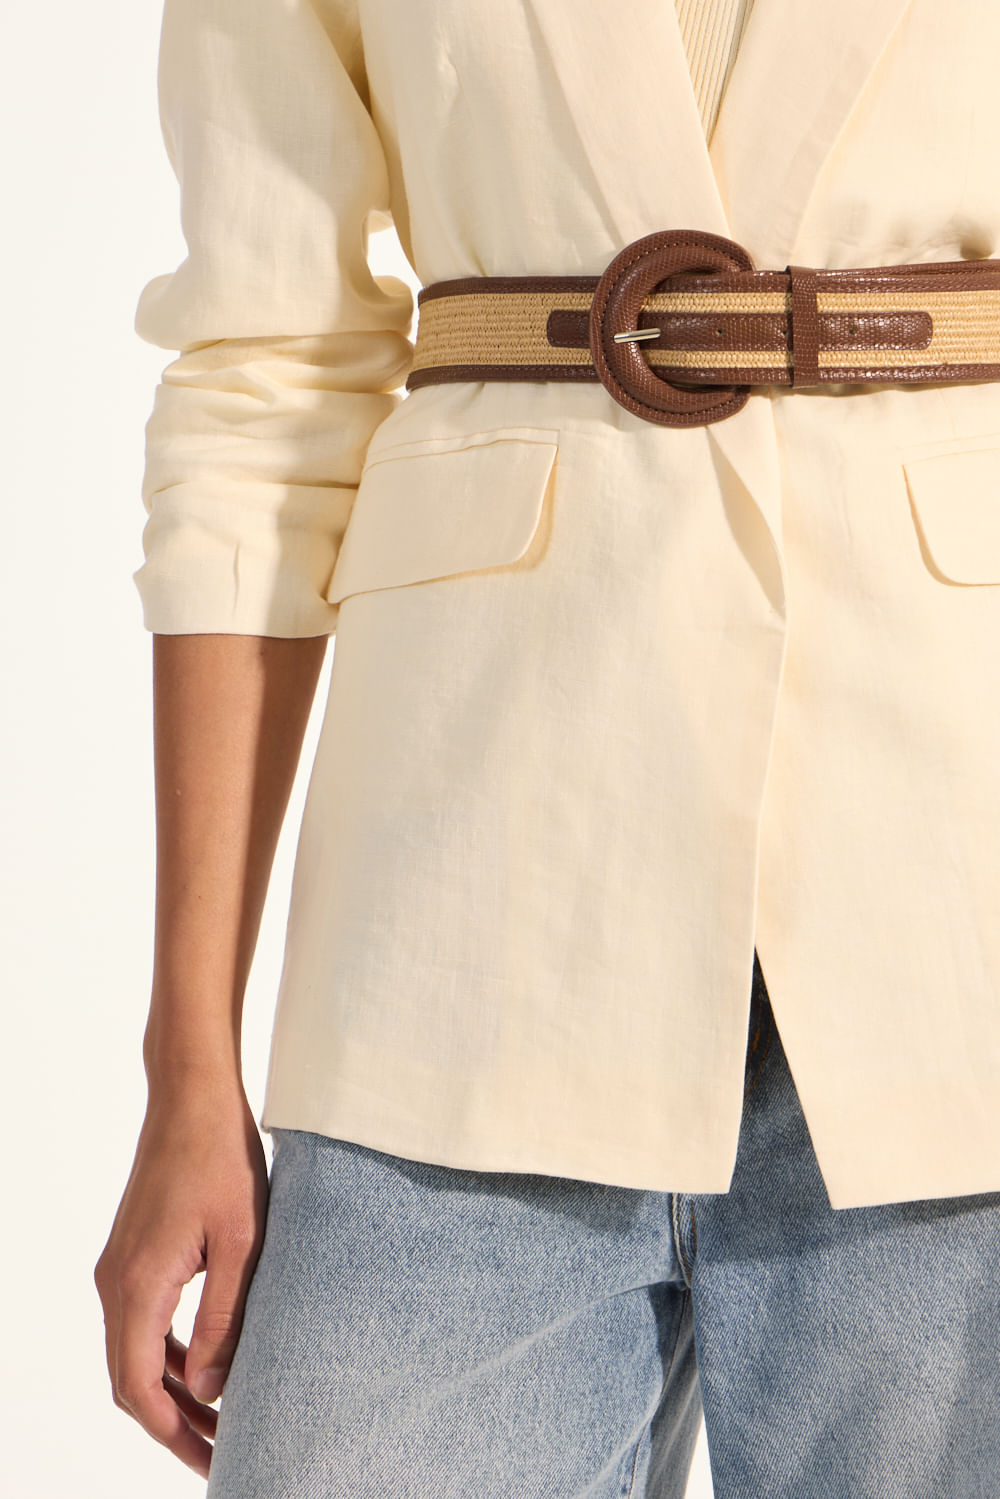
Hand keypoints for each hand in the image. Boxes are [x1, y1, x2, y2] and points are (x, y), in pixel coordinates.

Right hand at [93, 1089, 269, 1479]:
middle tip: (222, 1454)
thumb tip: (210, 1387)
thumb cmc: (223, 1157)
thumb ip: (224, 1317)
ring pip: (133, 1353)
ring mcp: (119, 1266)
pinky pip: (140, 1322)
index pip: (138, 1386)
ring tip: (220, 1419)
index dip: (173, 1432)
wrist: (192, 1096)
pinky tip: (203, 1366)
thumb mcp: (240, 1241)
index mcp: (139, 1283)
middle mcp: (116, 1281)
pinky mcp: (133, 1252)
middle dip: (173, 1423)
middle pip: (129, 1379)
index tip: (213, 1461)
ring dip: (170, 1390)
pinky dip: (165, 1354)